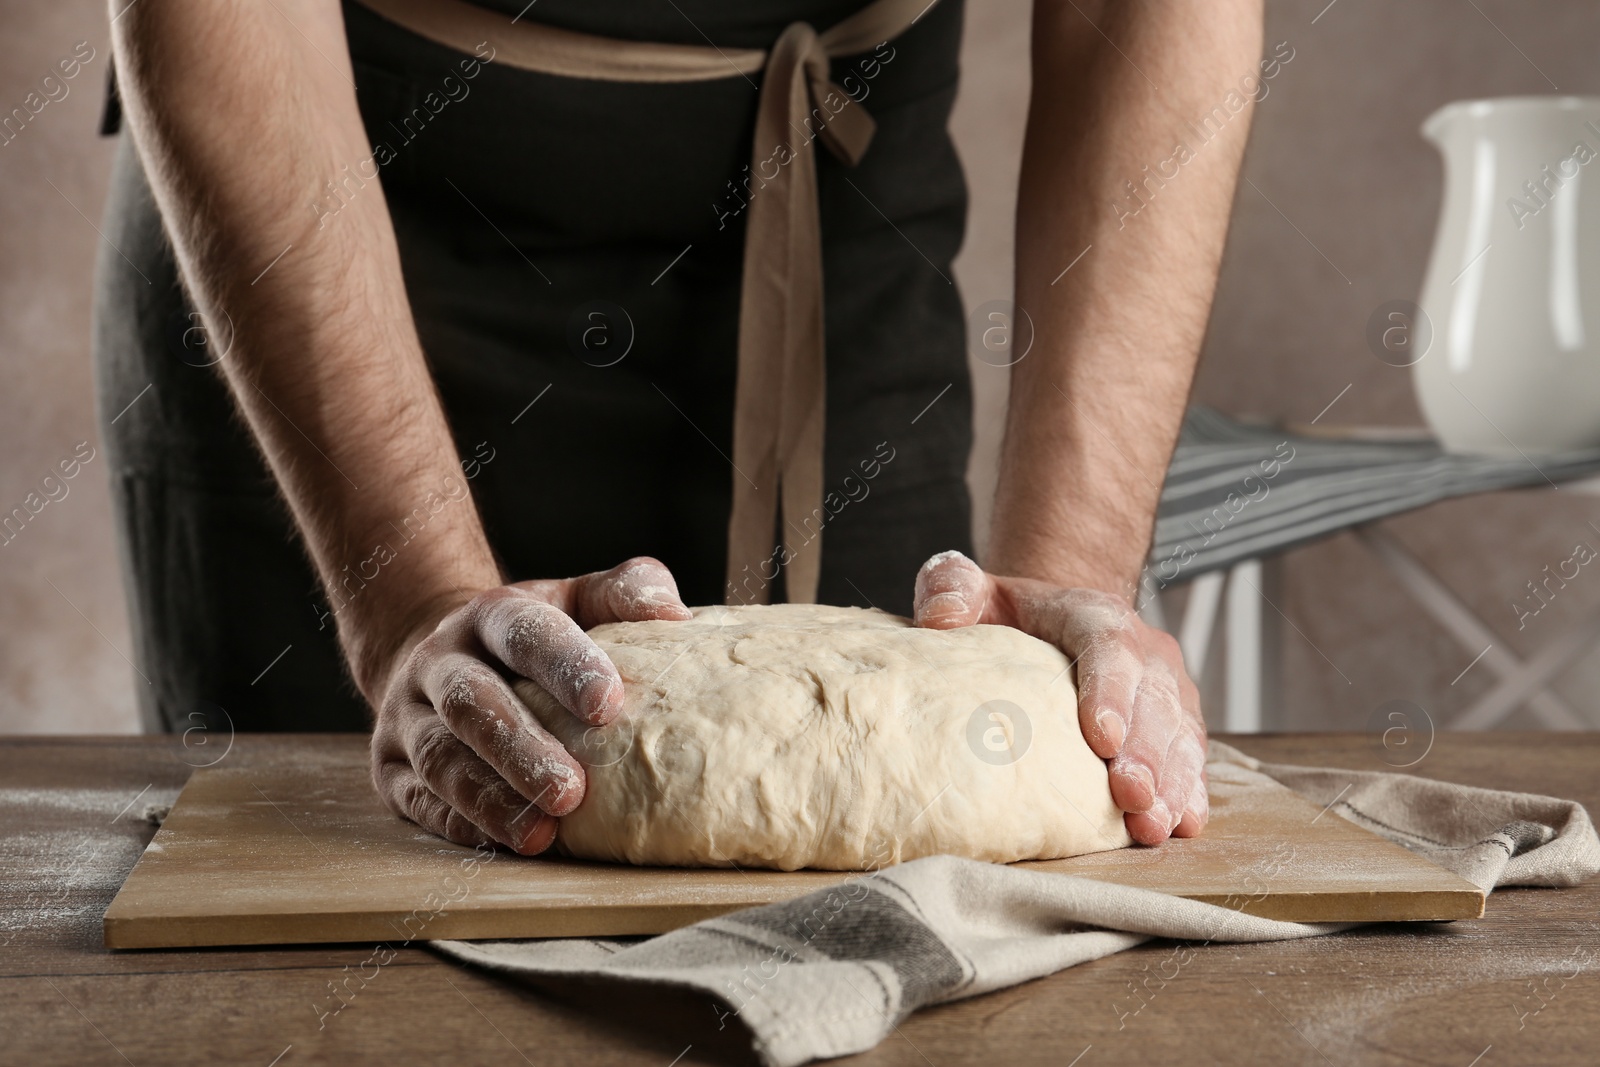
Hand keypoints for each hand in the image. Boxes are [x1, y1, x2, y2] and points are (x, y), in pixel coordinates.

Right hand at [369, 557, 692, 854]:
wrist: (437, 653)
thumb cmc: (533, 636)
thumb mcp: (576, 600)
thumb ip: (625, 594)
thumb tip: (676, 614)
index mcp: (490, 616)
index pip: (524, 634)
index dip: (564, 666)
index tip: (608, 704)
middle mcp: (440, 661)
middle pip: (472, 703)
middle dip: (521, 750)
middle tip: (572, 792)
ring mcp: (408, 716)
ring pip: (441, 758)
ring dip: (490, 798)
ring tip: (541, 834)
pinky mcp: (390, 767)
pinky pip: (419, 798)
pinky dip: (459, 823)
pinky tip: (502, 842)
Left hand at [912, 551, 1205, 845]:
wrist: (1054, 627)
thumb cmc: (1008, 617)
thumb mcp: (973, 592)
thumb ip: (950, 589)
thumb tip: (939, 619)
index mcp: (1091, 614)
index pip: (1108, 646)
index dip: (1109, 692)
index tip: (1101, 739)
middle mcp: (1143, 649)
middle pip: (1152, 700)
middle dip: (1145, 754)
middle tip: (1131, 797)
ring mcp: (1166, 689)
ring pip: (1179, 734)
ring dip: (1171, 781)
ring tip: (1152, 823)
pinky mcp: (1177, 725)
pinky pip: (1192, 758)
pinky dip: (1189, 792)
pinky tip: (1182, 824)